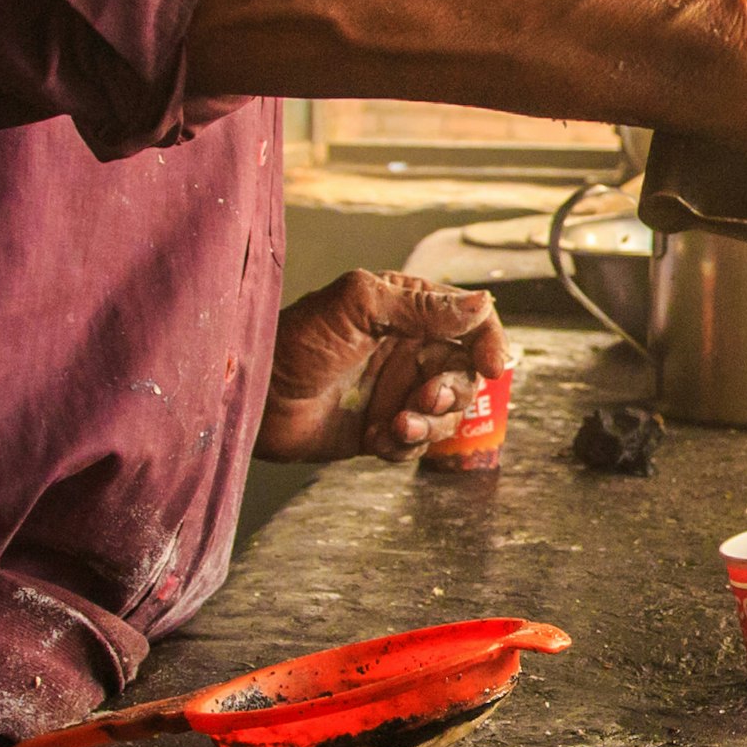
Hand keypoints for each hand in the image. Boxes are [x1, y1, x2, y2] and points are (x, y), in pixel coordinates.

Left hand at [256, 270, 513, 462]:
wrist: (253, 398)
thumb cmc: (293, 341)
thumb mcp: (357, 307)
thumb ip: (419, 306)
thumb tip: (481, 302)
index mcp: (406, 309)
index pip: (469, 319)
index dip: (488, 340)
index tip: (493, 365)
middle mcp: (407, 348)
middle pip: (466, 371)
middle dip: (454, 390)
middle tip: (425, 398)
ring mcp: (396, 389)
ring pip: (448, 411)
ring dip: (431, 422)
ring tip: (397, 426)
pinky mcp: (383, 427)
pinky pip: (419, 441)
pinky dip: (405, 444)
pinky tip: (376, 438)